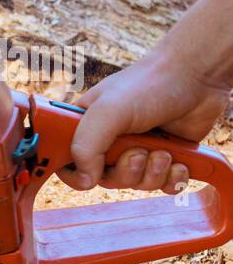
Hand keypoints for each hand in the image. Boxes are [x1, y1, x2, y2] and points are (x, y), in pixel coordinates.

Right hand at [57, 55, 229, 193]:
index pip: (66, 163)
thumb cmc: (149, 84)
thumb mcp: (107, 111)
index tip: (89, 176)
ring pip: (136, 184)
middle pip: (106, 180)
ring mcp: (138, 151)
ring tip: (164, 152)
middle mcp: (109, 142)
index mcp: (85, 128)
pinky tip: (179, 162)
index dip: (76, 175)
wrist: (197, 76)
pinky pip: (164, 186)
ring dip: (153, 173)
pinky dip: (173, 179)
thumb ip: (86, 145)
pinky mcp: (166, 158)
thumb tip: (86, 180)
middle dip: (126, 172)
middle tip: (139, 152)